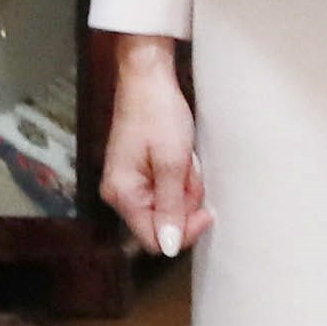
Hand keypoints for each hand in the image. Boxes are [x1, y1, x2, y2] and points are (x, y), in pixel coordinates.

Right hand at [99, 35, 211, 256]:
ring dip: (184, 187)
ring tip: (185, 158)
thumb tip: (168, 246)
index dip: (184, 231)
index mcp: (122, 195)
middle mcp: (119, 194)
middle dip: (185, 202)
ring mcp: (127, 183)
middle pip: (162, 223)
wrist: (147, 79)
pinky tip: (180, 157)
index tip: (206, 210)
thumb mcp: (173, 163)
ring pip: (167, 205)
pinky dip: (179, 177)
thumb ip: (171, 207)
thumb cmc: (158, 114)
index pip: (155, 239)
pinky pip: (164, 189)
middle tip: (190, 171)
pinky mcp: (137, 172)